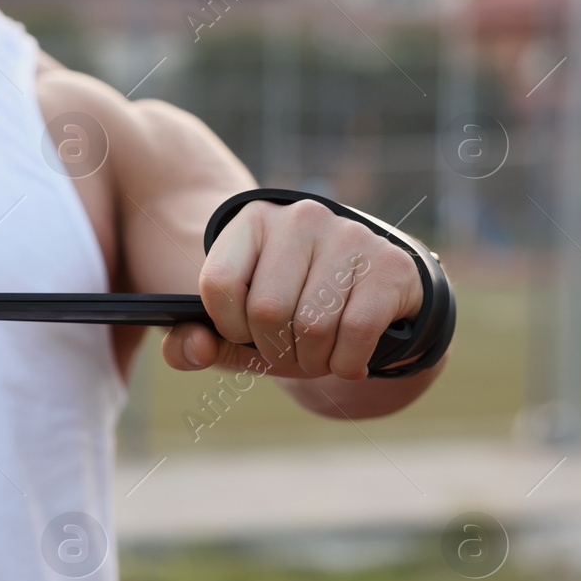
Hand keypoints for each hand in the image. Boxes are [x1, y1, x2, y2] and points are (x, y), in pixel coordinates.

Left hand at [161, 198, 421, 380]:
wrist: (367, 298)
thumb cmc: (290, 312)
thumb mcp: (234, 328)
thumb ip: (191, 341)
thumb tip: (194, 349)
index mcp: (252, 221)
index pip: (218, 282)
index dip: (228, 327)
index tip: (243, 333)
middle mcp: (301, 218)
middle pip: (267, 310)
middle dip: (275, 351)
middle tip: (289, 352)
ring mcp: (349, 235)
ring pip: (313, 326)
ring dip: (313, 361)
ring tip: (318, 354)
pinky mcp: (389, 264)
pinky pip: (357, 332)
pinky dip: (348, 363)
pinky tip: (348, 358)